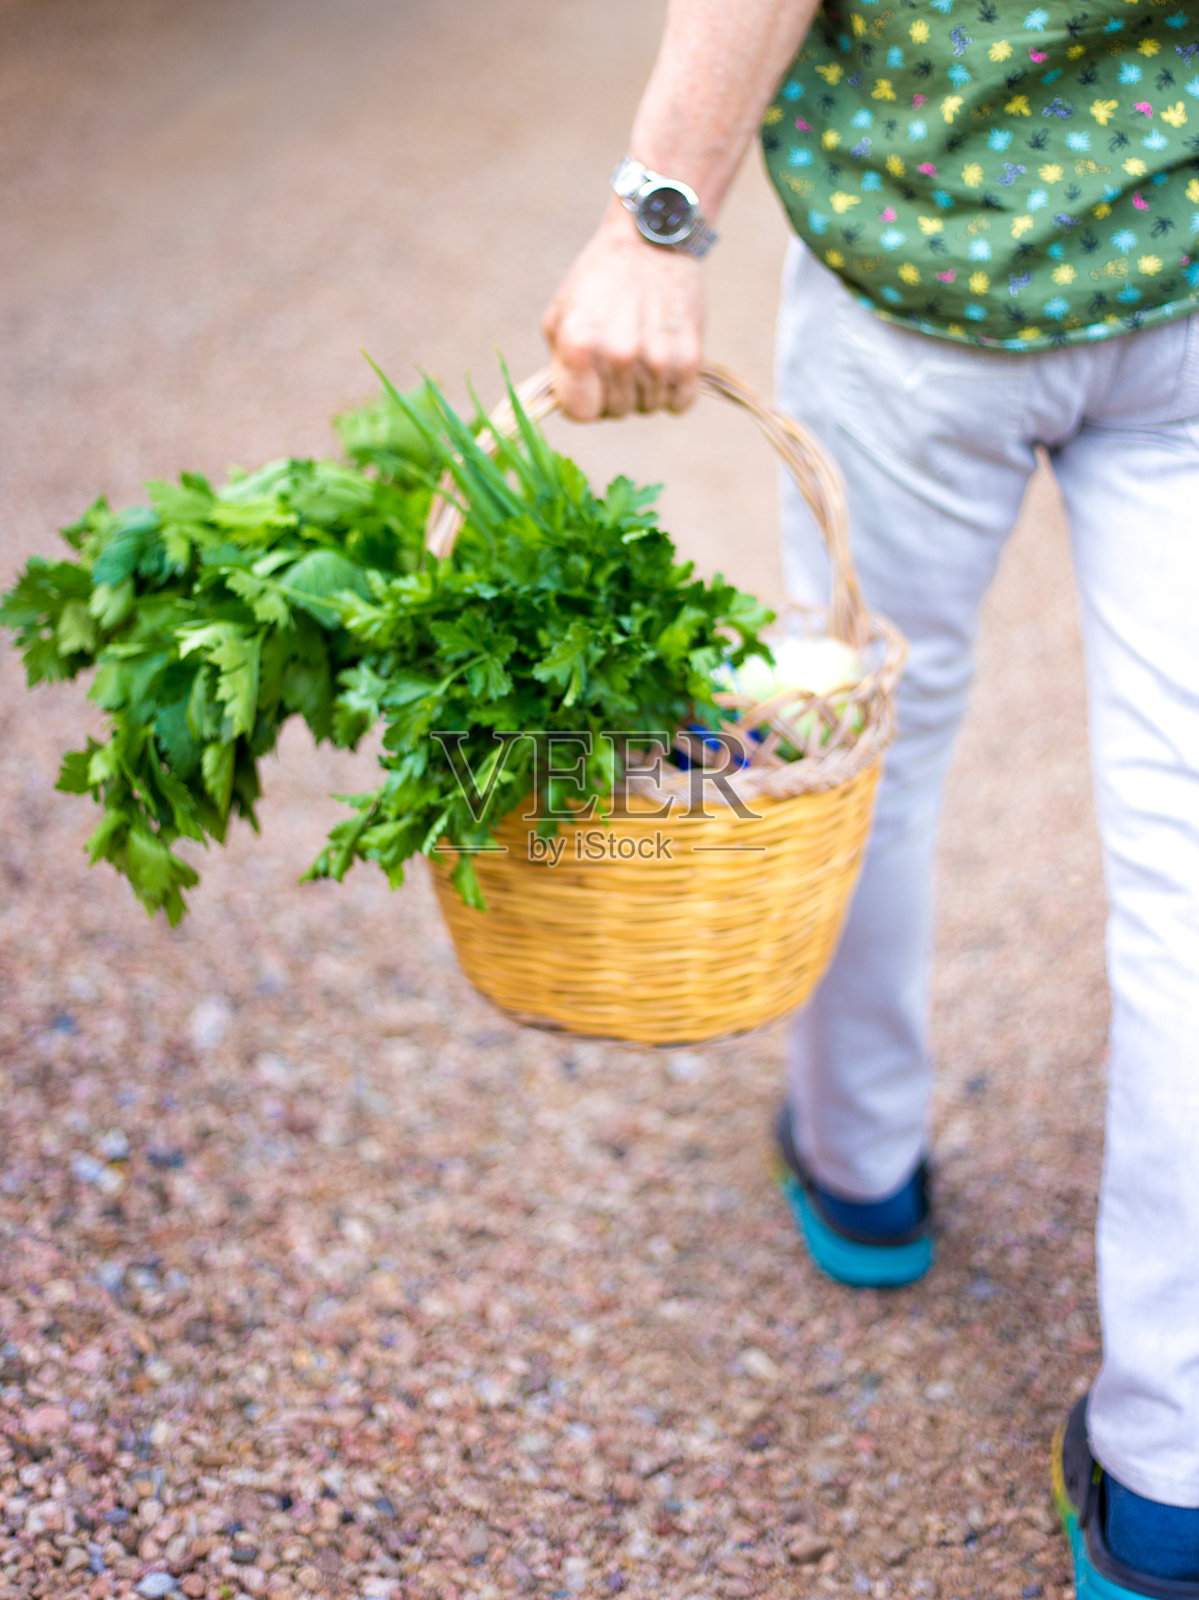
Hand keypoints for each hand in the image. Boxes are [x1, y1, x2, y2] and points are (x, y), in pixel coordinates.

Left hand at [541, 205, 703, 420]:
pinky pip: (679, 403)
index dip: (582, 401)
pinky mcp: (690, 359)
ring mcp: (656, 359)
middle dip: (613, 393)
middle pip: (615, 411)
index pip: (579, 412)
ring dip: (645, 389)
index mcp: (580, 343)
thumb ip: (558, 363)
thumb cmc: (599, 278)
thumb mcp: (560, 314)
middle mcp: (618, 355)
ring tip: (643, 350)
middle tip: (619, 357)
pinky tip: (666, 362)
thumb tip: (565, 403)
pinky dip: (673, 390)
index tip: (589, 383)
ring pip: (647, 407)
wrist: (652, 241)